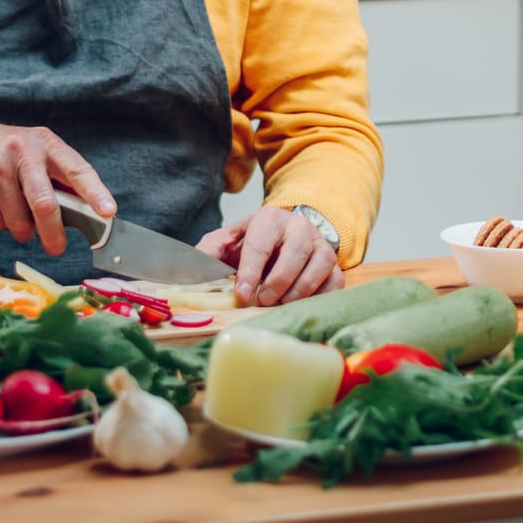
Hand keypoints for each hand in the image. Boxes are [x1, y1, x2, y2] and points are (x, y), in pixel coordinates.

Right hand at [0, 118, 114, 256]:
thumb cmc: (9, 152)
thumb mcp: (38, 152)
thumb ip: (61, 178)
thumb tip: (89, 212)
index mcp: (47, 143)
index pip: (77, 170)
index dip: (95, 192)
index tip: (108, 212)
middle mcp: (23, 151)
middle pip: (44, 204)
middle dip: (53, 233)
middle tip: (56, 248)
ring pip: (19, 220)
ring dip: (23, 230)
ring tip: (19, 216)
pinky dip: (2, 224)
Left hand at [197, 206, 343, 305]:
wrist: (285, 234)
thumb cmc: (253, 242)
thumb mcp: (226, 242)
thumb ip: (207, 254)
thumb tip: (187, 272)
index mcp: (269, 218)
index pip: (260, 244)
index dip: (250, 271)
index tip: (242, 295)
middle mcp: (299, 227)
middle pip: (294, 253)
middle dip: (277, 281)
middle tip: (263, 300)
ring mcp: (320, 244)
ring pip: (320, 264)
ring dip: (301, 289)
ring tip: (282, 303)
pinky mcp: (334, 263)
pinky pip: (336, 279)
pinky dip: (322, 294)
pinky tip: (304, 304)